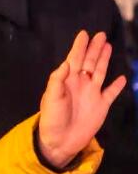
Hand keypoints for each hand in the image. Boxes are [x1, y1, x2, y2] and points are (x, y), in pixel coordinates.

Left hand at [37, 31, 126, 168]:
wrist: (61, 140)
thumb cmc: (52, 117)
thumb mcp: (51, 97)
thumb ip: (58, 79)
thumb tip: (67, 63)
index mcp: (67, 80)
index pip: (74, 58)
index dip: (79, 46)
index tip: (84, 34)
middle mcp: (80, 83)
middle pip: (89, 62)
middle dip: (94, 48)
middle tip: (100, 34)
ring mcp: (92, 94)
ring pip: (100, 72)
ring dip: (104, 60)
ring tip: (109, 46)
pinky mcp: (102, 106)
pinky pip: (111, 93)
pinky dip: (117, 86)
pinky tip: (122, 78)